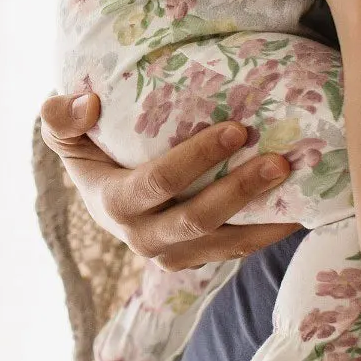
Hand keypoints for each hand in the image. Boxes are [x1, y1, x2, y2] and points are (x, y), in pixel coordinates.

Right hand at [40, 92, 299, 270]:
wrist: (103, 195)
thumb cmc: (90, 150)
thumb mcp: (65, 134)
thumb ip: (60, 116)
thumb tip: (88, 102)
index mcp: (115, 204)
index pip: (160, 183)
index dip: (198, 159)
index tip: (236, 129)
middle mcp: (144, 239)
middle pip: (198, 219)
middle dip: (241, 190)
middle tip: (280, 160)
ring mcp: (174, 254)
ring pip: (225, 243)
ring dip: (264, 217)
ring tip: (297, 186)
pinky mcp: (198, 257)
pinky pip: (237, 250)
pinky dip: (269, 232)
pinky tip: (300, 209)